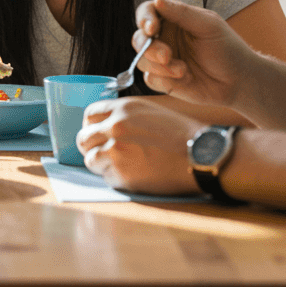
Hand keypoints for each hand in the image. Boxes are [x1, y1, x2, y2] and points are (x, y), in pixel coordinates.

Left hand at [76, 97, 198, 194]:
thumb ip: (125, 116)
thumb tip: (104, 125)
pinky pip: (106, 177)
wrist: (201, 154)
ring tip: (122, 165)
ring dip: (102, 164)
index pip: (89, 114)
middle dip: (91, 147)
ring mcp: (116, 151)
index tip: (96, 134)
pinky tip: (135, 174)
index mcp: (123, 108)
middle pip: (84, 138)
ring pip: (90, 160)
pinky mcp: (122, 174)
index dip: (91, 126)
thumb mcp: (150, 111)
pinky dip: (116, 178)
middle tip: (103, 153)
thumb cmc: (181, 134)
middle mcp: (115, 127)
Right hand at [134, 0, 255, 107]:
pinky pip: (150, 79)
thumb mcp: (208, 25)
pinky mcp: (165, 80)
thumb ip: (182, 13)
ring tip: (182, 70)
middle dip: (149, 48)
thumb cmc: (228, 48)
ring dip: (159, 66)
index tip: (151, 28)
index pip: (147, 12)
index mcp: (173, 20)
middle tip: (166, 56)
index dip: (144, 19)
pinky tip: (186, 79)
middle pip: (138, 38)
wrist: (240, 81)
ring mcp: (163, 60)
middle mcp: (164, 38)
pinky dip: (165, 79)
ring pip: (141, 60)